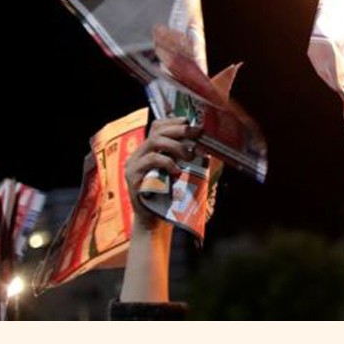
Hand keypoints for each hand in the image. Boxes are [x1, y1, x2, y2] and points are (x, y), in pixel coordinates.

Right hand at [120, 116, 199, 302]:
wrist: (156, 222)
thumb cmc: (170, 197)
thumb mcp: (182, 174)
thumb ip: (189, 159)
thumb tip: (211, 146)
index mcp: (149, 150)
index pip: (158, 126)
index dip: (175, 122)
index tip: (193, 125)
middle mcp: (139, 154)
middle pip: (157, 130)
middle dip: (180, 130)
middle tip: (197, 134)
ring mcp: (134, 164)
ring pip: (154, 142)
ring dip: (175, 146)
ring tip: (189, 155)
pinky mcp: (133, 177)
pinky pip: (150, 161)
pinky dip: (167, 162)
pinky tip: (177, 170)